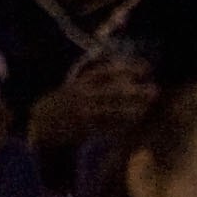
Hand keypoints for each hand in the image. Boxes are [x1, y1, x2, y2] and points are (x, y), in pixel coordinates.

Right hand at [27, 54, 154, 154]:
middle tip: (155, 90)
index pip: (107, 72)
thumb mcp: (74, 87)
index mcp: (79, 83)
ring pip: (112, 110)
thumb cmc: (63, 105)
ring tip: (148, 108)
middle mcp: (81, 95)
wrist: (40, 124)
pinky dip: (121, 125)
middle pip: (113, 91)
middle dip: (135, 91)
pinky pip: (106, 126)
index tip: (147, 68)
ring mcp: (82, 112)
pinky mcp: (83, 128)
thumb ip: (94, 80)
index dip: (128, 68)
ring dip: (132, 109)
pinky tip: (134, 123)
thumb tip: (122, 72)